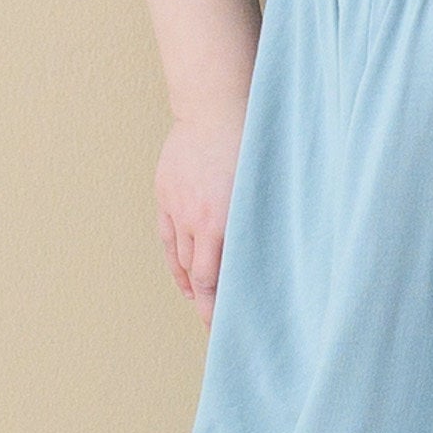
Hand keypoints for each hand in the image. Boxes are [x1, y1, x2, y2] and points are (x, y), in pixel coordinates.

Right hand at [155, 112, 247, 326]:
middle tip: (216, 324)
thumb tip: (268, 254)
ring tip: (201, 302)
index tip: (224, 327)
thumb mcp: (264, 188)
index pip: (213, 280)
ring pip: (180, 258)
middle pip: (196, 274)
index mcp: (222, 221)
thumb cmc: (251, 141)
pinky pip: (167, 238)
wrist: (215, 106)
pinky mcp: (165, 194)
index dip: (216, 307)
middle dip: (206, 302)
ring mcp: (176, 207)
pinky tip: (183, 275)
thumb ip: (259, 223)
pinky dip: (174, 261)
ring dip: (190, 283)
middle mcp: (195, 220)